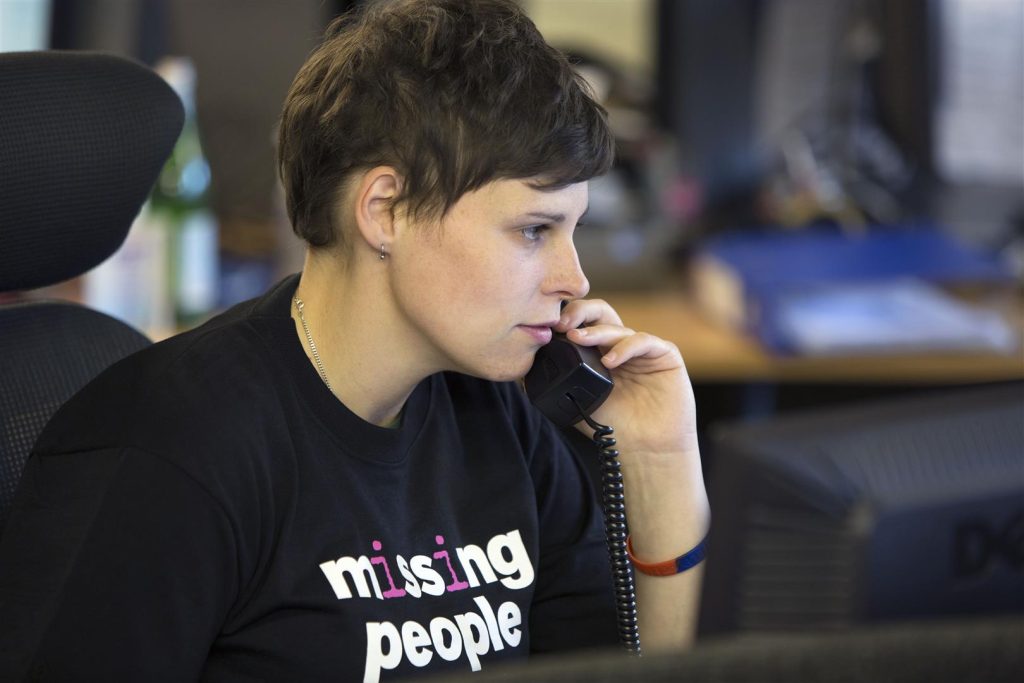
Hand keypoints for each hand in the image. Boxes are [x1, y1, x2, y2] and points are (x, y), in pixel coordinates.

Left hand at [554, 298, 698, 463]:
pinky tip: (610, 361)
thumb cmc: (614, 427)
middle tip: (562, 324)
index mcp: (599, 352)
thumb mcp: (577, 404)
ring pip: (618, 327)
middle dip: (579, 312)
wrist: (648, 450)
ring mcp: (642, 349)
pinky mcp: (664, 355)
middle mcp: (620, 346)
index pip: (583, 323)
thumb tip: (522, 375)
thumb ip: (556, 386)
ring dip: (596, 332)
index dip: (567, 319)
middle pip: (600, 314)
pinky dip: (626, 347)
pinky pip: (644, 341)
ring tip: (578, 339)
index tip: (549, 328)